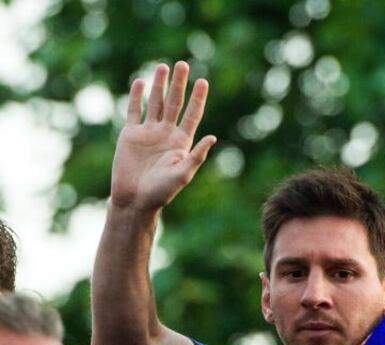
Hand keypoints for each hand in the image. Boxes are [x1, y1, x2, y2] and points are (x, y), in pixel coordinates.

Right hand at [110, 61, 216, 211]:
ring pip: (155, 103)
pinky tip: (140, 82)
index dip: (198, 98)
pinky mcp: (130, 134)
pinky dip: (136, 97)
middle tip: (183, 64)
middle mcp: (167, 133)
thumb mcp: (183, 174)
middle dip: (179, 84)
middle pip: (175, 103)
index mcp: (182, 141)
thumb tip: (213, 137)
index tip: (203, 81)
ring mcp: (148, 132)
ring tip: (163, 67)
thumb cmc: (162, 192)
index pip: (192, 114)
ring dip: (159, 85)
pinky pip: (134, 111)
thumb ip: (197, 155)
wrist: (135, 199)